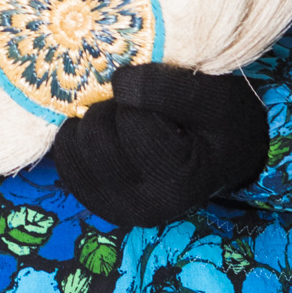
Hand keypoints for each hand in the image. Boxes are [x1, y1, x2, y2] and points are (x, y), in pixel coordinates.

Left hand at [51, 63, 268, 226]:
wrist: (227, 154)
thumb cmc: (223, 121)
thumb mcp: (214, 97)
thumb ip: (169, 88)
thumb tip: (117, 83)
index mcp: (179, 181)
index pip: (131, 121)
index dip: (140, 92)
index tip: (162, 93)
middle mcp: (146, 207)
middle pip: (94, 136)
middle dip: (111, 108)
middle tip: (138, 105)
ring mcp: (118, 209)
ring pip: (71, 148)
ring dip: (91, 122)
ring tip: (124, 121)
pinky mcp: (98, 203)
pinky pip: (64, 161)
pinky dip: (76, 138)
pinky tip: (107, 134)